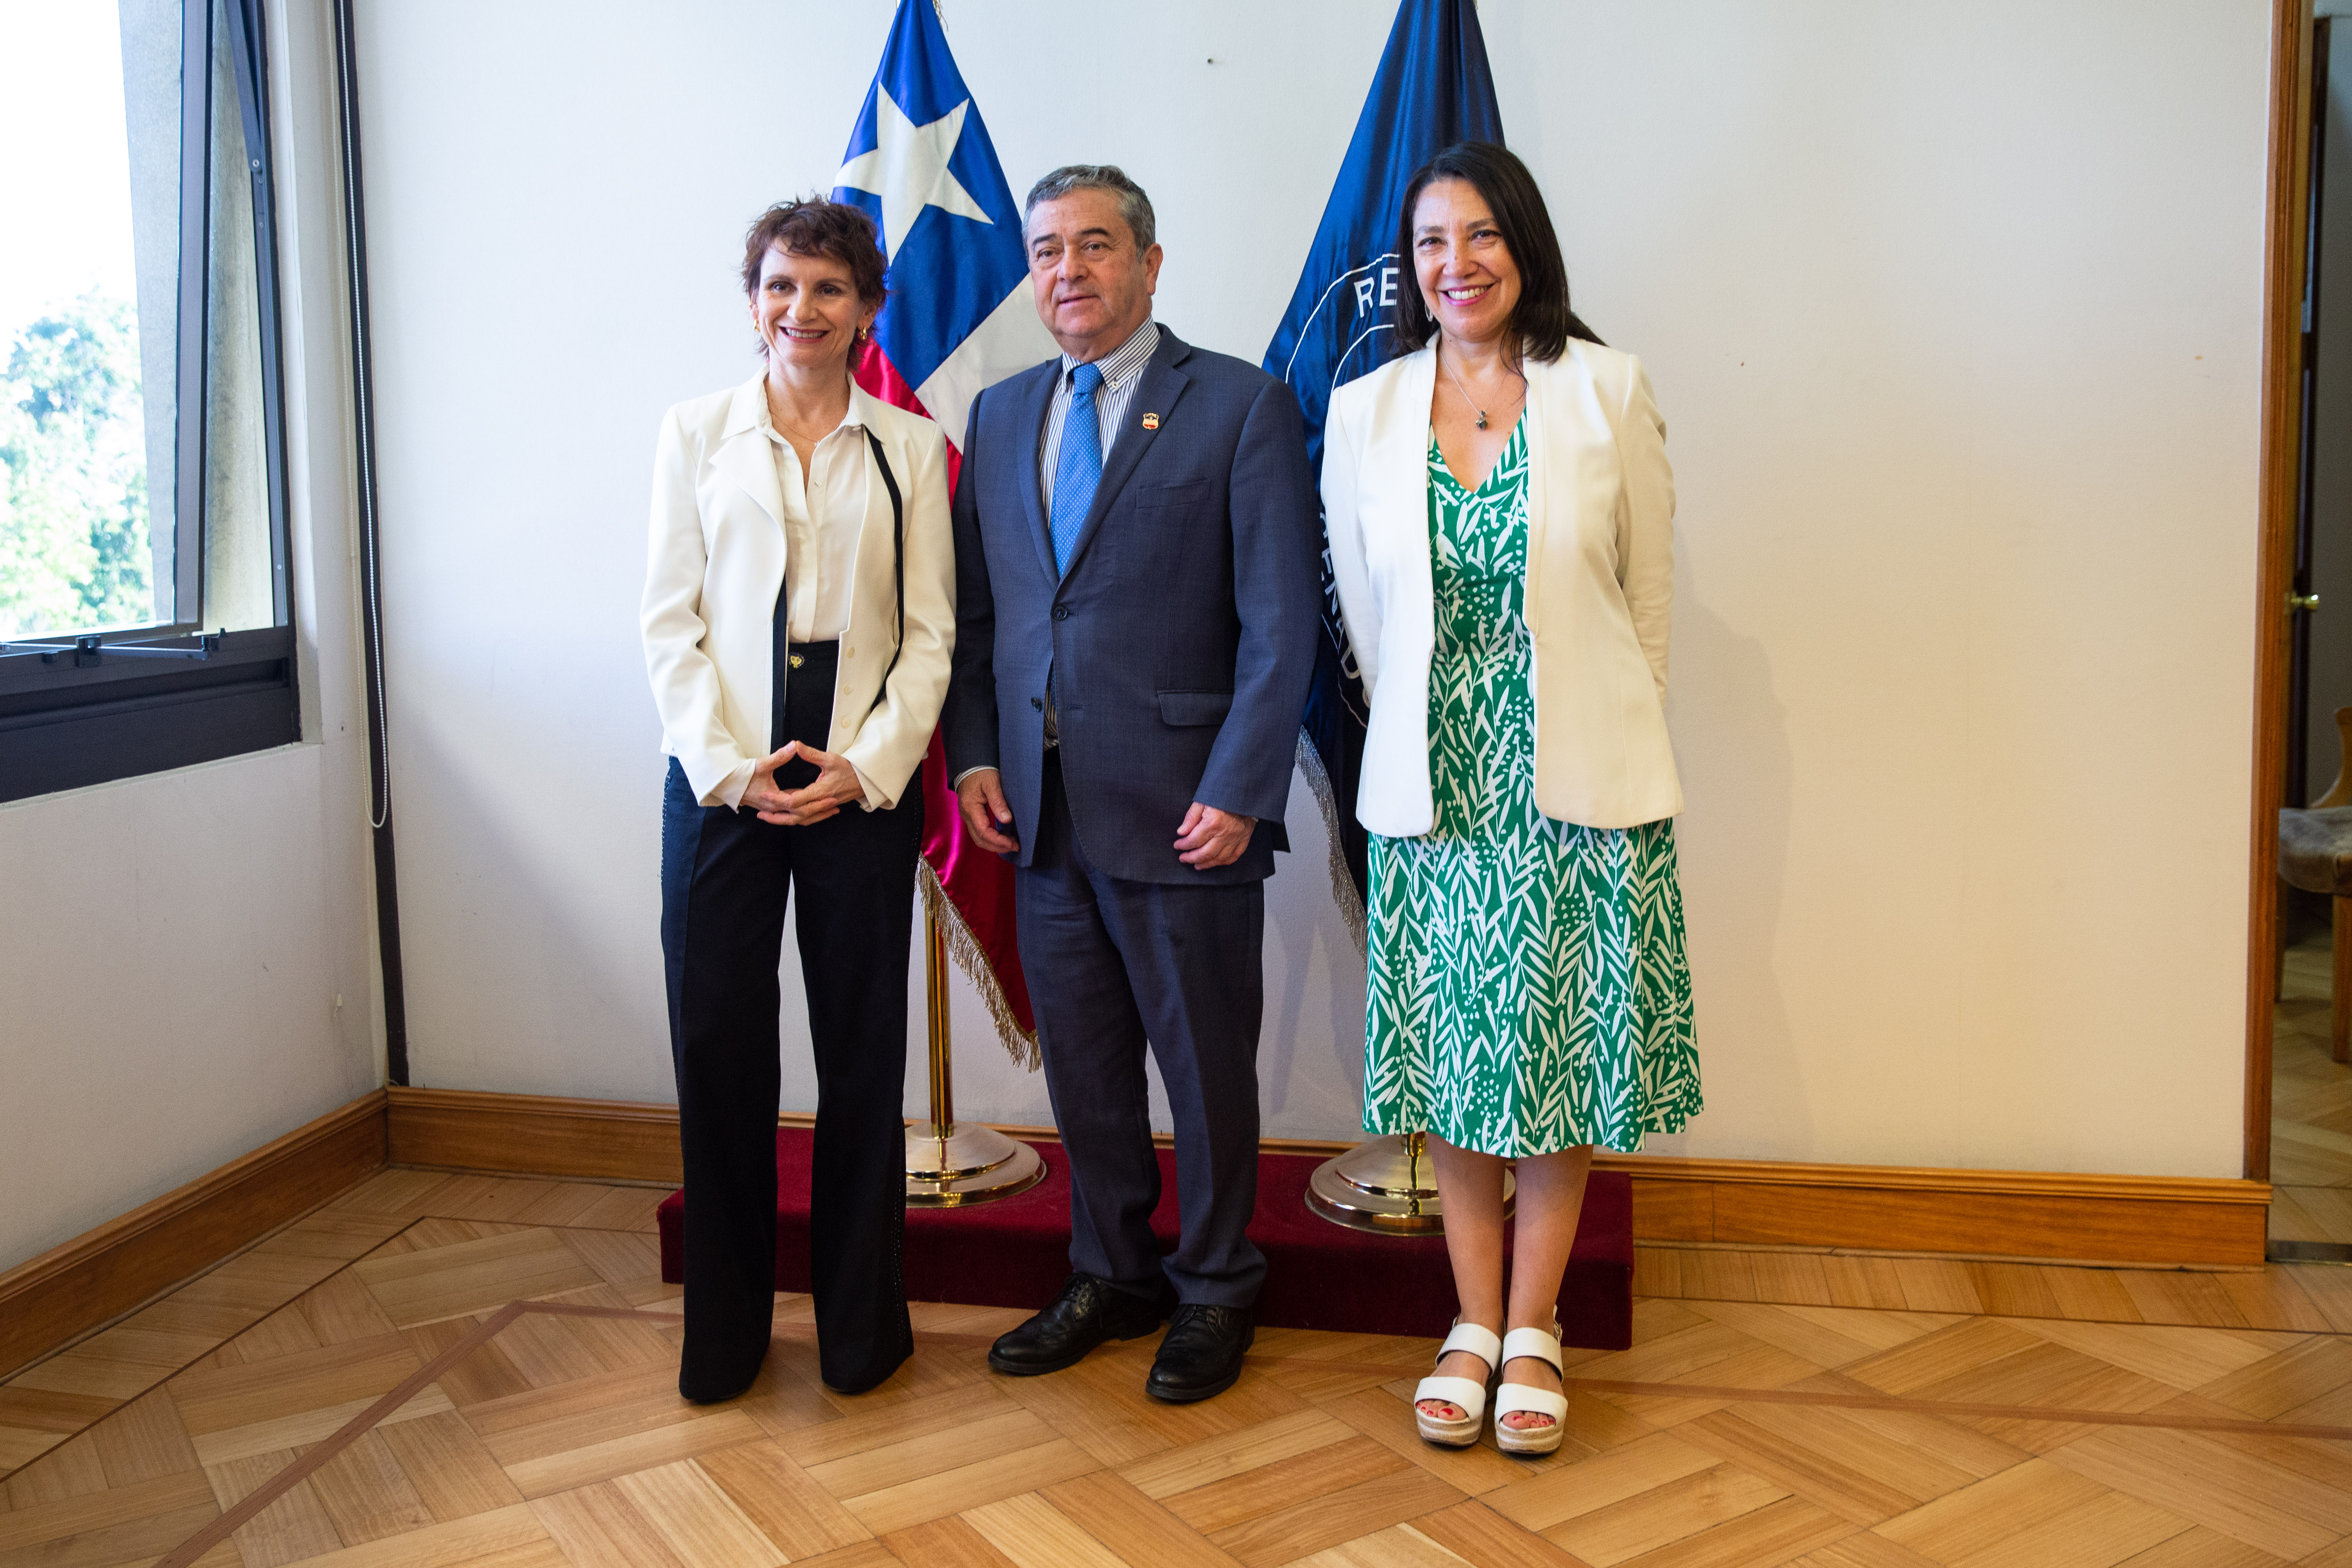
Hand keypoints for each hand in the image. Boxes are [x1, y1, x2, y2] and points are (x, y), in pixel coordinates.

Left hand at [746, 742, 863, 825]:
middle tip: (760, 814)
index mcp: (820, 791)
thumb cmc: (849, 768)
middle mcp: (820, 802)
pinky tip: (785, 815)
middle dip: (777, 816)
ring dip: (784, 820)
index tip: (765, 794)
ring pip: (801, 820)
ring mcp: (822, 806)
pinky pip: (807, 817)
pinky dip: (795, 819)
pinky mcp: (823, 807)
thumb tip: (795, 745)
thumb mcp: (830, 758)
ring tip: (768, 818)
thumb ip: (811, 754)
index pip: (795, 800)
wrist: (865, 780)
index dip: (778, 799)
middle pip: (795, 815)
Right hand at [957, 768, 1019, 852]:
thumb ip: (998, 801)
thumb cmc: (981, 772)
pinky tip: (1003, 836)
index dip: (998, 841)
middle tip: (1015, 847)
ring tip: (1011, 843)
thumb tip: (1006, 819)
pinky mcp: (971, 816)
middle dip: (997, 846)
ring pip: (979, 838)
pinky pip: (979, 832)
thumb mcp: (992, 783)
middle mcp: (966, 815)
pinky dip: (991, 838)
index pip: (983, 832)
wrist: (970, 766)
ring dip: (994, 844)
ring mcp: (967, 816)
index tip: (1013, 843)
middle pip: (980, 839)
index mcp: (970, 808)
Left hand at [1174, 802, 1254, 868]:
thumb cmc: (1221, 795)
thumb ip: (1190, 817)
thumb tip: (1181, 832)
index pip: (1194, 840)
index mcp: (1213, 822)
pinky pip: (1234, 856)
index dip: (1183, 845)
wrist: (1243, 792)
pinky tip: (1215, 862)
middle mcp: (1225, 833)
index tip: (1177, 845)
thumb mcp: (1202, 801)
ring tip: (1197, 864)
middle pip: (1205, 853)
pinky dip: (1223, 862)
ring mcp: (1236, 838)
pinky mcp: (1244, 839)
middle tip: (1183, 858)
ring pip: (1219, 858)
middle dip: (1191, 858)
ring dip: (1206, 864)